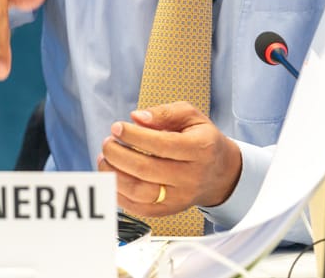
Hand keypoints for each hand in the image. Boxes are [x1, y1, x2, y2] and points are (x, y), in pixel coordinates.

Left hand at [97, 102, 242, 216]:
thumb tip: (137, 117)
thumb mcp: (191, 116)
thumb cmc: (202, 140)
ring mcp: (181, 198)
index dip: (135, 136)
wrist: (219, 173)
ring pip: (141, 192)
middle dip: (119, 155)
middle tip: (107, 143)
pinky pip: (140, 208)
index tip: (117, 127)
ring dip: (115, 176)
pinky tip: (112, 177)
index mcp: (200, 149)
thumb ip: (165, 112)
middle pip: (148, 170)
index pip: (162, 145)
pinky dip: (119, 195)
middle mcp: (192, 177)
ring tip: (104, 159)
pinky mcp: (170, 211)